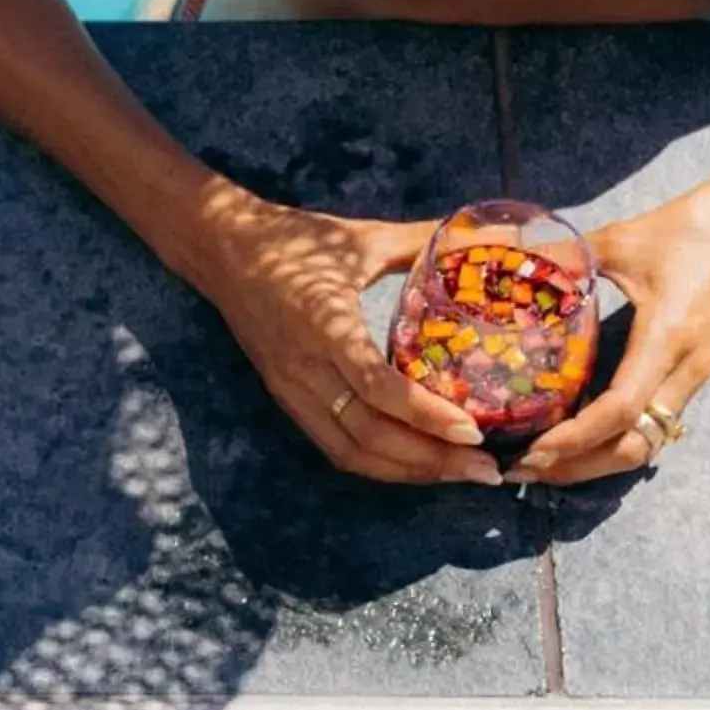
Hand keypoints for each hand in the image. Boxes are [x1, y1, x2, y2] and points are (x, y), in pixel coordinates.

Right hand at [193, 197, 504, 484]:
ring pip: (351, 452)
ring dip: (408, 471)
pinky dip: (378, 463)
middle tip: (487, 470)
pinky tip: (414, 464)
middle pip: (369, 436)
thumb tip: (476, 234)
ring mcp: (291, 390)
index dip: (426, 416)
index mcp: (324, 324)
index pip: (376, 388)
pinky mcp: (286, 398)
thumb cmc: (293, 239)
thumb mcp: (360, 237)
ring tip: (459, 474)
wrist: (222, 248)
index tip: (474, 431)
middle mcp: (305, 369)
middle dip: (432, 461)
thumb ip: (419, 242)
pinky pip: (334, 446)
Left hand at [507, 162, 709, 483]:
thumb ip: (566, 257)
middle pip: (636, 445)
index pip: (620, 410)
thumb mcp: (621, 239)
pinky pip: (658, 418)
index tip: (532, 450)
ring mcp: (696, 372)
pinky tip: (581, 428)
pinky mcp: (697, 368)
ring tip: (549, 458)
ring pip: (649, 439)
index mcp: (667, 339)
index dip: (575, 438)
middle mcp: (686, 369)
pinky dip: (618, 435)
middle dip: (581, 466)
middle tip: (528, 467)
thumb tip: (511, 264)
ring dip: (600, 458)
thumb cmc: (690, 228)